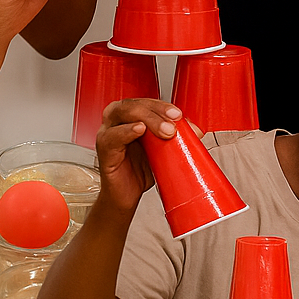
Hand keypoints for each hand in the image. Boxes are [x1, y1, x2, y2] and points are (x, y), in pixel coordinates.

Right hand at [94, 98, 179, 214]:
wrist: (126, 196)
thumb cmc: (139, 170)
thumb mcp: (162, 149)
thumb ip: (174, 136)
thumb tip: (195, 130)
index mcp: (128, 116)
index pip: (144, 101)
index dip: (161, 105)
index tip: (178, 114)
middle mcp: (115, 121)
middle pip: (133, 104)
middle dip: (156, 111)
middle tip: (173, 123)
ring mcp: (107, 134)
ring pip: (122, 114)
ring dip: (147, 119)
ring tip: (165, 130)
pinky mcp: (104, 151)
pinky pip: (112, 136)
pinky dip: (126, 131)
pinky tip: (139, 130)